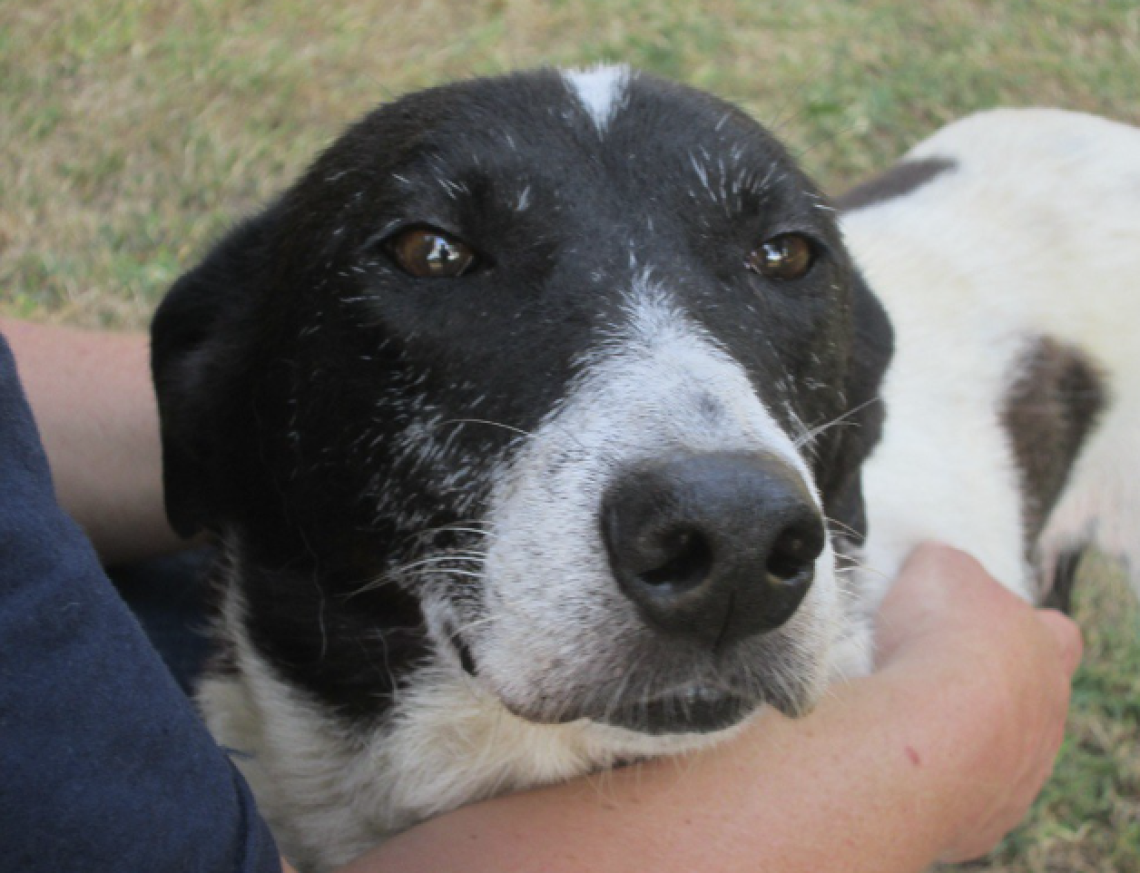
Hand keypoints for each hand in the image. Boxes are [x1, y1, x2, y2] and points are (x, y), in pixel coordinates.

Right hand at [875, 543, 1082, 861]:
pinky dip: (935, 779)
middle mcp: (1047, 716)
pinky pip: (964, 797)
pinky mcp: (988, 817)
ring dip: (960, 739)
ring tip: (904, 720)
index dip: (1023, 626)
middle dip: (984, 690)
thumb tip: (934, 564)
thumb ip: (944, 565)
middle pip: (1028, 700)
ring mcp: (1023, 773)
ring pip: (1001, 754)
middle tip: (929, 677)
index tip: (978, 626)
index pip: (1058, 634)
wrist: (927, 731)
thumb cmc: (941, 641)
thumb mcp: (939, 568)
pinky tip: (899, 758)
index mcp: (1045, 650)